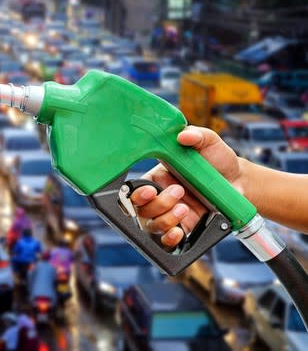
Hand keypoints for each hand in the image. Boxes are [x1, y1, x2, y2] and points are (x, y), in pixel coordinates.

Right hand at [130, 126, 244, 246]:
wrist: (240, 182)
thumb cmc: (219, 159)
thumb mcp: (209, 142)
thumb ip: (196, 135)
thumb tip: (182, 136)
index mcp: (158, 177)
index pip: (136, 189)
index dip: (137, 193)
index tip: (150, 190)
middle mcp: (160, 197)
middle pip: (141, 210)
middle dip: (157, 205)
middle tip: (180, 192)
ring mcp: (170, 214)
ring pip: (152, 225)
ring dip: (165, 219)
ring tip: (185, 208)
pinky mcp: (183, 228)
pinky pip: (166, 241)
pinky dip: (168, 238)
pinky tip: (178, 232)